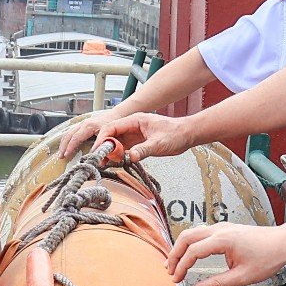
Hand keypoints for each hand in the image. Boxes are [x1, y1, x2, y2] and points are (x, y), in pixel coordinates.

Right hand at [55, 111, 125, 156]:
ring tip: (61, 154)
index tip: (66, 156)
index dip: (70, 147)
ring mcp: (82, 123)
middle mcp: (83, 123)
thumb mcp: (110, 136)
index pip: (76, 138)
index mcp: (89, 126)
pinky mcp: (82, 125)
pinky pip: (71, 132)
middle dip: (64, 146)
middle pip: (69, 135)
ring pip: (68, 133)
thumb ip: (104, 148)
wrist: (116, 116)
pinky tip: (65, 147)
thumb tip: (100, 161)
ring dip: (63, 144)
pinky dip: (67, 140)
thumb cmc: (114, 126)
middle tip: (60, 157)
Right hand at [59, 111, 193, 159]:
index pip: (112, 127)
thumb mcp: (160, 144)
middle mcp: (131, 126)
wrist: (187, 135)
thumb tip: (130, 157)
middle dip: (102, 147)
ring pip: (115, 143)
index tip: (98, 151)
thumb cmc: (175, 134)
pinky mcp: (137, 143)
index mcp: (135, 120)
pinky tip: (114, 164)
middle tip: (97, 160)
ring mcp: (133, 135)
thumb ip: (144, 150)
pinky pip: (122, 149)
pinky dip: (117, 156)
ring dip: (109, 153)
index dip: (103, 139)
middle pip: (110, 135)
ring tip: (103, 164)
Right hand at [168, 222, 285, 285]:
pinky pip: (201, 232)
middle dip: (175, 254)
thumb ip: (217, 284)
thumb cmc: (267, 258)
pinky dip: (190, 243)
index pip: (193, 252)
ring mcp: (222, 227)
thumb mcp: (242, 277)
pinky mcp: (225, 228)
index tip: (176, 280)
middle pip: (187, 237)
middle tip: (169, 271)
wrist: (283, 242)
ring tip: (174, 263)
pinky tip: (189, 254)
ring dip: (181, 247)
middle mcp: (219, 230)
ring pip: (192, 232)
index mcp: (223, 240)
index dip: (181, 267)